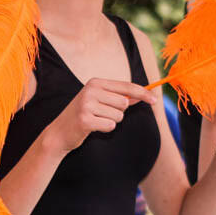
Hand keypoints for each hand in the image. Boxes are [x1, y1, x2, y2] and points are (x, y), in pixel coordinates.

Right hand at [43, 78, 157, 155]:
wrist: (59, 132)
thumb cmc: (83, 115)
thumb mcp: (99, 100)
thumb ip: (119, 97)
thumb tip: (142, 95)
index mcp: (95, 82)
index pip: (126, 86)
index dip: (143, 93)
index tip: (155, 100)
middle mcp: (91, 90)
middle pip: (124, 103)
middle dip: (119, 112)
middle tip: (103, 115)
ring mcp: (87, 104)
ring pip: (118, 116)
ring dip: (111, 121)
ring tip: (96, 120)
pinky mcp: (85, 119)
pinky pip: (110, 126)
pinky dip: (105, 129)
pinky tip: (93, 127)